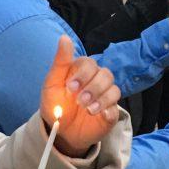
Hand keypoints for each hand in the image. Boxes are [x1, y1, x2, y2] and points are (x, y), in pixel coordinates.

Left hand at [42, 35, 121, 157]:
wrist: (59, 131)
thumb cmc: (55, 104)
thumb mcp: (52, 83)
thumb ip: (60, 61)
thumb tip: (64, 38)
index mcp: (82, 71)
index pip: (90, 63)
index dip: (83, 74)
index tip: (70, 87)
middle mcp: (96, 81)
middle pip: (106, 75)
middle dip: (93, 87)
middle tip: (79, 101)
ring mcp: (105, 97)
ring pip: (114, 90)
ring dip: (101, 99)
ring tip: (87, 109)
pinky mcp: (110, 113)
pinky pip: (116, 108)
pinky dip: (108, 110)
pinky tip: (97, 115)